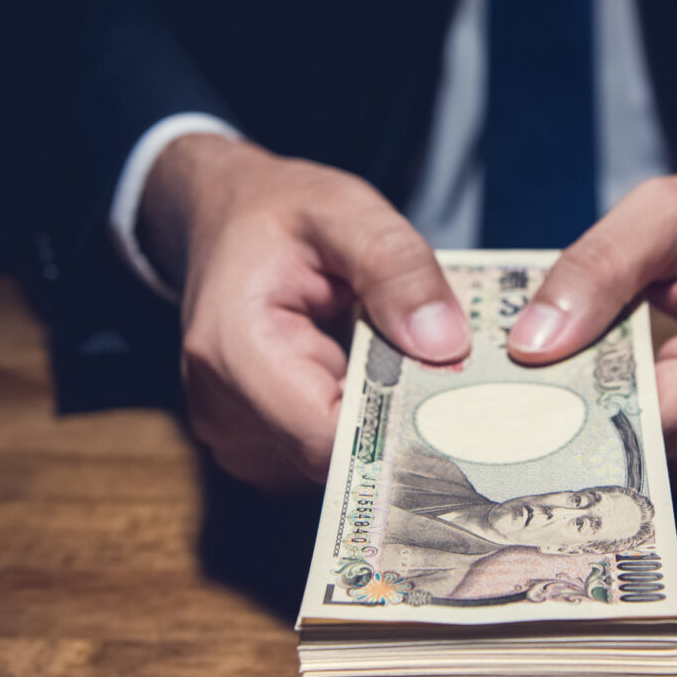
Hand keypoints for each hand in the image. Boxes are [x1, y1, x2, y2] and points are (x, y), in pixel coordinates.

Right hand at [138, 134, 469, 492]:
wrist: (223, 220)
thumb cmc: (279, 214)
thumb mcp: (345, 210)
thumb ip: (396, 267)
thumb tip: (445, 344)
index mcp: (233, 349)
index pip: (325, 437)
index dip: (395, 431)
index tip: (456, 406)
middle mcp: (220, 408)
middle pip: (333, 460)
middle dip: (394, 423)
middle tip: (441, 373)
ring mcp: (230, 434)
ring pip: (332, 466)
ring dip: (374, 423)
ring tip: (389, 359)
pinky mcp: (250, 446)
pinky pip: (319, 457)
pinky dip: (352, 424)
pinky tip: (361, 376)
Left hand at [506, 135, 676, 498]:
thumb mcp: (668, 210)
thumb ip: (596, 270)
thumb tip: (531, 345)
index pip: (643, 418)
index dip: (571, 413)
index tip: (510, 402)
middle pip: (646, 450)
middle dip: (588, 417)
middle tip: (533, 383)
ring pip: (660, 466)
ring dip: (625, 424)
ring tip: (608, 367)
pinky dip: (658, 431)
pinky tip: (650, 386)